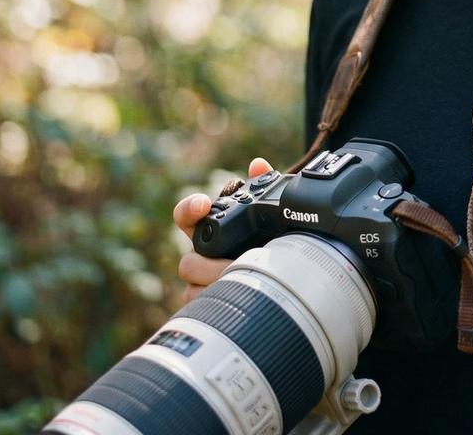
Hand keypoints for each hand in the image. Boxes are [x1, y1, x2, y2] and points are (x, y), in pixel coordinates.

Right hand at [174, 156, 272, 302]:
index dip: (190, 209)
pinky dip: (218, 302)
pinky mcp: (208, 303)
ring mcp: (201, 282)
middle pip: (188, 261)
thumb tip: (258, 165)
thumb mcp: (271, 212)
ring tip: (243, 281)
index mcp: (212, 227)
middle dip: (209, 263)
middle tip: (234, 261)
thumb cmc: (271, 237)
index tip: (204, 204)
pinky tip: (238, 298)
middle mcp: (202, 255)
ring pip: (191, 288)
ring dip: (216, 284)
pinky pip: (199, 307)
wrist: (286, 271)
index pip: (187, 215)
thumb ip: (264, 186)